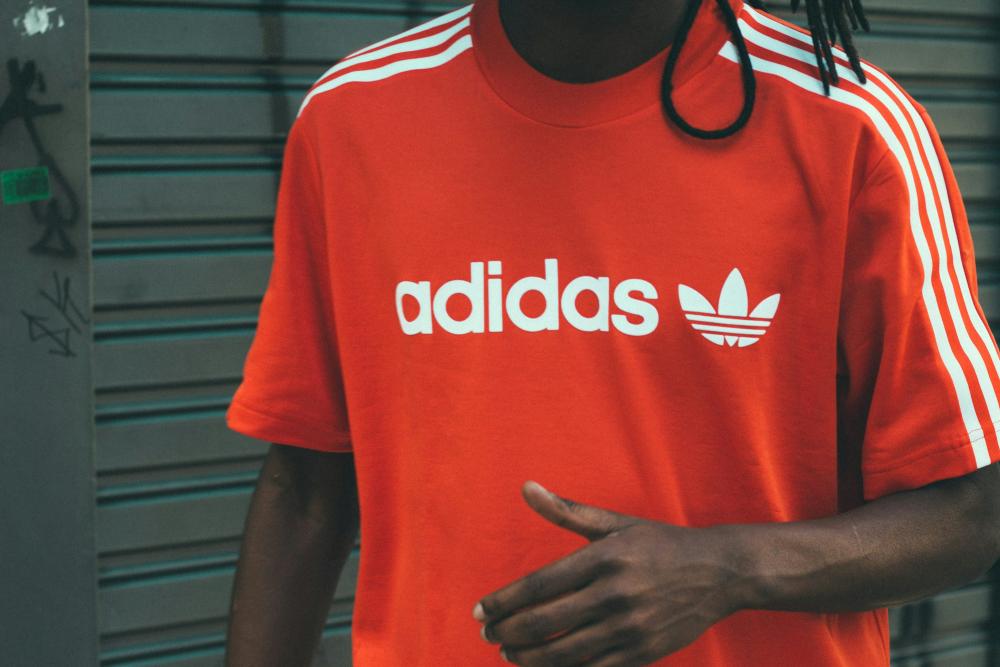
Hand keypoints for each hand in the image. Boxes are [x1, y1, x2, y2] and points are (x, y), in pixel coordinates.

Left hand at [472, 481, 743, 665]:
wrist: (720, 572)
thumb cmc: (660, 544)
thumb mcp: (615, 523)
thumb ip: (567, 511)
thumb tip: (526, 487)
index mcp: (604, 557)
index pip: (540, 584)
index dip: (505, 601)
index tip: (480, 610)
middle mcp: (614, 593)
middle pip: (546, 621)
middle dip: (509, 631)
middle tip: (487, 634)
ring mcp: (630, 626)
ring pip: (565, 652)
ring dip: (529, 656)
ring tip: (508, 653)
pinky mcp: (643, 652)